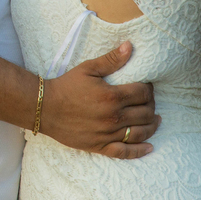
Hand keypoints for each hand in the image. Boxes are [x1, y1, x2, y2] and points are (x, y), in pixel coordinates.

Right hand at [39, 41, 159, 158]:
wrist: (45, 107)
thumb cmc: (66, 86)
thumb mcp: (88, 69)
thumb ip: (111, 59)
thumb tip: (130, 46)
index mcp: (112, 96)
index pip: (143, 93)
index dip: (149, 89)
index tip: (147, 86)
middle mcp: (113, 117)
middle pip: (145, 113)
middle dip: (151, 105)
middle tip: (149, 101)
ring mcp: (108, 134)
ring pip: (140, 133)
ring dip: (152, 126)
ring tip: (155, 120)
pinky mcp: (101, 146)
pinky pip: (126, 152)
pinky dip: (140, 151)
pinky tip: (149, 147)